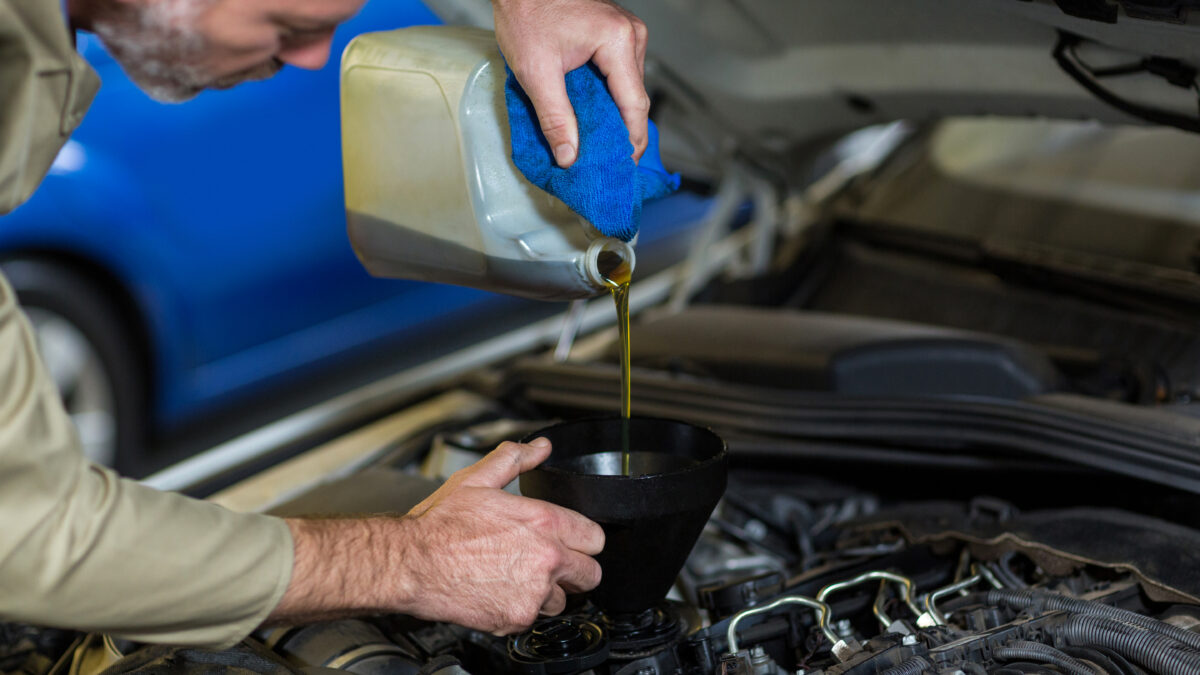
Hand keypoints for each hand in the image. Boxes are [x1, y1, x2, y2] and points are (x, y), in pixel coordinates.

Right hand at [269, 439, 603, 634]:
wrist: (411, 565)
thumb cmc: (439, 526)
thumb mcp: (477, 480)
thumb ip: (514, 460)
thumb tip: (539, 446)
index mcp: (543, 522)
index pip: (595, 537)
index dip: (583, 539)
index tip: (572, 542)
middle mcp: (546, 558)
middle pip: (590, 574)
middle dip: (575, 569)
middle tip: (552, 565)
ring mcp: (533, 592)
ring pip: (564, 601)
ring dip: (549, 593)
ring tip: (519, 579)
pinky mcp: (517, 618)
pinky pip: (535, 618)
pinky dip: (522, 610)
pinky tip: (502, 593)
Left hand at [494, 0, 649, 167]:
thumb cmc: (526, 14)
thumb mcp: (536, 73)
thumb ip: (555, 119)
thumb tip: (569, 156)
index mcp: (618, 41)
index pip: (635, 105)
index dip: (631, 142)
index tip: (623, 167)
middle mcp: (631, 35)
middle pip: (634, 98)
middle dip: (621, 132)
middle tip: (605, 162)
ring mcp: (626, 33)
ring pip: (628, 88)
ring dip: (613, 115)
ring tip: (596, 144)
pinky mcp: (615, 35)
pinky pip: (619, 75)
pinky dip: (608, 97)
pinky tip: (592, 117)